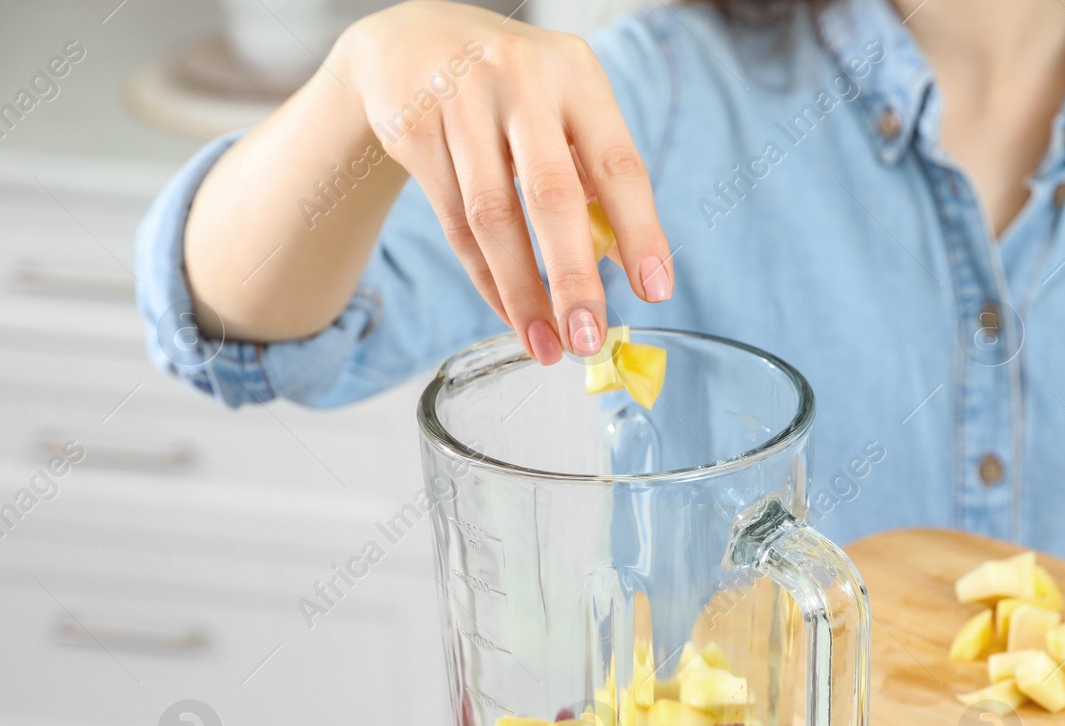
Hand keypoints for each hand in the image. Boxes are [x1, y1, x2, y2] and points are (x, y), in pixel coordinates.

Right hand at [337, 1, 671, 362]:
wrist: (409, 40)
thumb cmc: (512, 90)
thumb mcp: (563, 109)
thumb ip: (594, 176)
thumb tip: (626, 266)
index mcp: (576, 75)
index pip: (618, 164)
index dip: (640, 231)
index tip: (655, 290)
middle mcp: (521, 81)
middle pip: (551, 195)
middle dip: (573, 276)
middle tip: (589, 338)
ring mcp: (461, 102)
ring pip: (493, 217)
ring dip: (523, 293)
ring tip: (547, 345)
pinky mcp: (414, 129)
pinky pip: (455, 223)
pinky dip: (487, 279)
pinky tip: (511, 314)